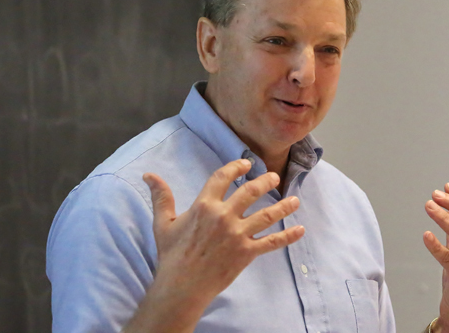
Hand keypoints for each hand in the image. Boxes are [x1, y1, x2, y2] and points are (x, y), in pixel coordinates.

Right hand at [125, 160, 302, 332]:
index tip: (246, 163)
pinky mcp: (246, 253)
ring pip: (266, 215)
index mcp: (204, 205)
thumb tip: (148, 175)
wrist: (181, 286)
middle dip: (265, 181)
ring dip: (283, 206)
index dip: (235, 167)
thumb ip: (161, 196)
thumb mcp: (163, 222)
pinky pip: (271, 242)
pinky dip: (287, 236)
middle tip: (274, 176)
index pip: (223, 177)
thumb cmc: (171, 254)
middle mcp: (223, 216)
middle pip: (250, 192)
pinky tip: (300, 230)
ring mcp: (237, 235)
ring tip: (294, 199)